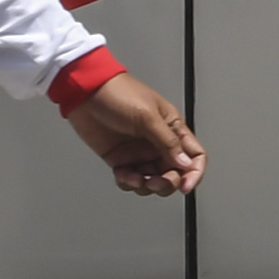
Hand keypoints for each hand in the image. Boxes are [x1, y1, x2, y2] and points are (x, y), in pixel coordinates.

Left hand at [60, 71, 204, 195]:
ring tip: (134, 178)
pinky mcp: (121, 160)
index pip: (194, 155)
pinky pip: (131, 181)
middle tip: (154, 182)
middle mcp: (158, 143)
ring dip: (146, 186)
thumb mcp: (147, 116)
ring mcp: (139, 152)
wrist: (84, 93)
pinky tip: (122, 174)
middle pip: (174, 174)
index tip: (185, 186)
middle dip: (167, 183)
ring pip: (153, 181)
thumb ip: (167, 141)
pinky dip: (128, 183)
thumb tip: (185, 163)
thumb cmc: (118, 93)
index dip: (194, 173)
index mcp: (172, 128)